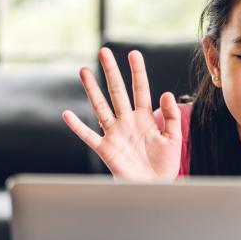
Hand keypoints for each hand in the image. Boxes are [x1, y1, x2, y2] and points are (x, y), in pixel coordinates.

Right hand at [62, 47, 182, 179]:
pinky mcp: (106, 150)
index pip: (140, 89)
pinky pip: (89, 136)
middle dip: (111, 72)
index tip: (134, 54)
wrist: (155, 187)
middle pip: (117, 92)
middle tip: (104, 52)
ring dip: (92, 90)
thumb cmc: (165, 164)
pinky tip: (67, 114)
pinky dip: (77, 127)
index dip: (137, 72)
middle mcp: (127, 121)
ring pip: (101, 107)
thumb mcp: (173, 138)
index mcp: (145, 117)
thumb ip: (171, 116)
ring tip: (84, 71)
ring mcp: (115, 134)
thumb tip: (166, 93)